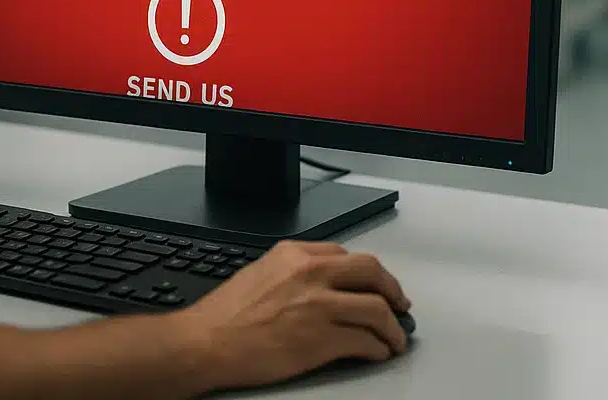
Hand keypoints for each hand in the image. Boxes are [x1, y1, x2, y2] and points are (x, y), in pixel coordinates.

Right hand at [176, 241, 411, 390]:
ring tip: (395, 338)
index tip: (375, 284)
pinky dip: (379, 348)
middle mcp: (310, 273)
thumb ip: (293, 272)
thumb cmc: (225, 315)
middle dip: (392, 290)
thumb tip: (321, 284)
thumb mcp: (260, 273)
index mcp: (294, 254)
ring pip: (376, 309)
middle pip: (370, 272)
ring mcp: (318, 305)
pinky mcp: (322, 339)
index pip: (345, 255)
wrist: (207, 342)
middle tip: (399, 305)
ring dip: (392, 327)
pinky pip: (365, 341)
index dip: (367, 273)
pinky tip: (379, 353)